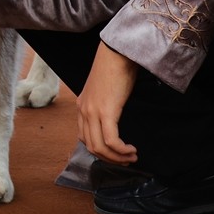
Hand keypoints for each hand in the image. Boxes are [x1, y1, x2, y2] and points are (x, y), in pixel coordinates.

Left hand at [76, 42, 138, 165]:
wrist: (117, 52)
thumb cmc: (115, 68)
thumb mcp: (105, 91)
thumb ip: (104, 106)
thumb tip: (114, 121)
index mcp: (82, 107)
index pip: (84, 138)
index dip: (101, 151)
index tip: (116, 154)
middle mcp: (83, 111)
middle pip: (91, 147)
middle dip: (110, 159)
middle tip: (126, 160)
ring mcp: (92, 112)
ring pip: (99, 147)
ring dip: (117, 157)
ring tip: (131, 156)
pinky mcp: (105, 111)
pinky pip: (110, 140)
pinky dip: (121, 150)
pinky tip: (131, 150)